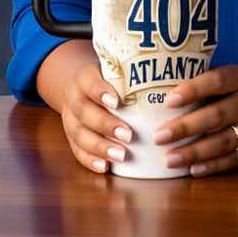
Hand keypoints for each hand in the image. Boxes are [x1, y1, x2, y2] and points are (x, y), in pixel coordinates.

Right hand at [40, 42, 134, 174]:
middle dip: (105, 124)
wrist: (81, 87)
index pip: (86, 80)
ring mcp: (70, 118)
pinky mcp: (71, 137)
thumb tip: (167, 83)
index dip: (99, 91)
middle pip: (83, 110)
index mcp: (83, 76)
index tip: (118, 102)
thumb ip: (131, 74)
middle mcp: (73, 96)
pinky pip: (76, 150)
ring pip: (78, 133)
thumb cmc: (107, 78)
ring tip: (121, 155)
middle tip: (128, 135)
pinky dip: (90, 160)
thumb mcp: (114, 69)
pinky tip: (105, 167)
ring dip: (100, 147)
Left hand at [153, 64, 237, 176]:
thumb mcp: (236, 76)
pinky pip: (233, 160)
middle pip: (216, 116)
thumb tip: (166, 95)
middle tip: (159, 136)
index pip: (216, 82)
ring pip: (222, 142)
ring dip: (193, 152)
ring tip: (168, 159)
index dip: (193, 90)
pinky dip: (212, 166)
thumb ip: (210, 83)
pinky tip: (192, 170)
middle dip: (185, 127)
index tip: (169, 100)